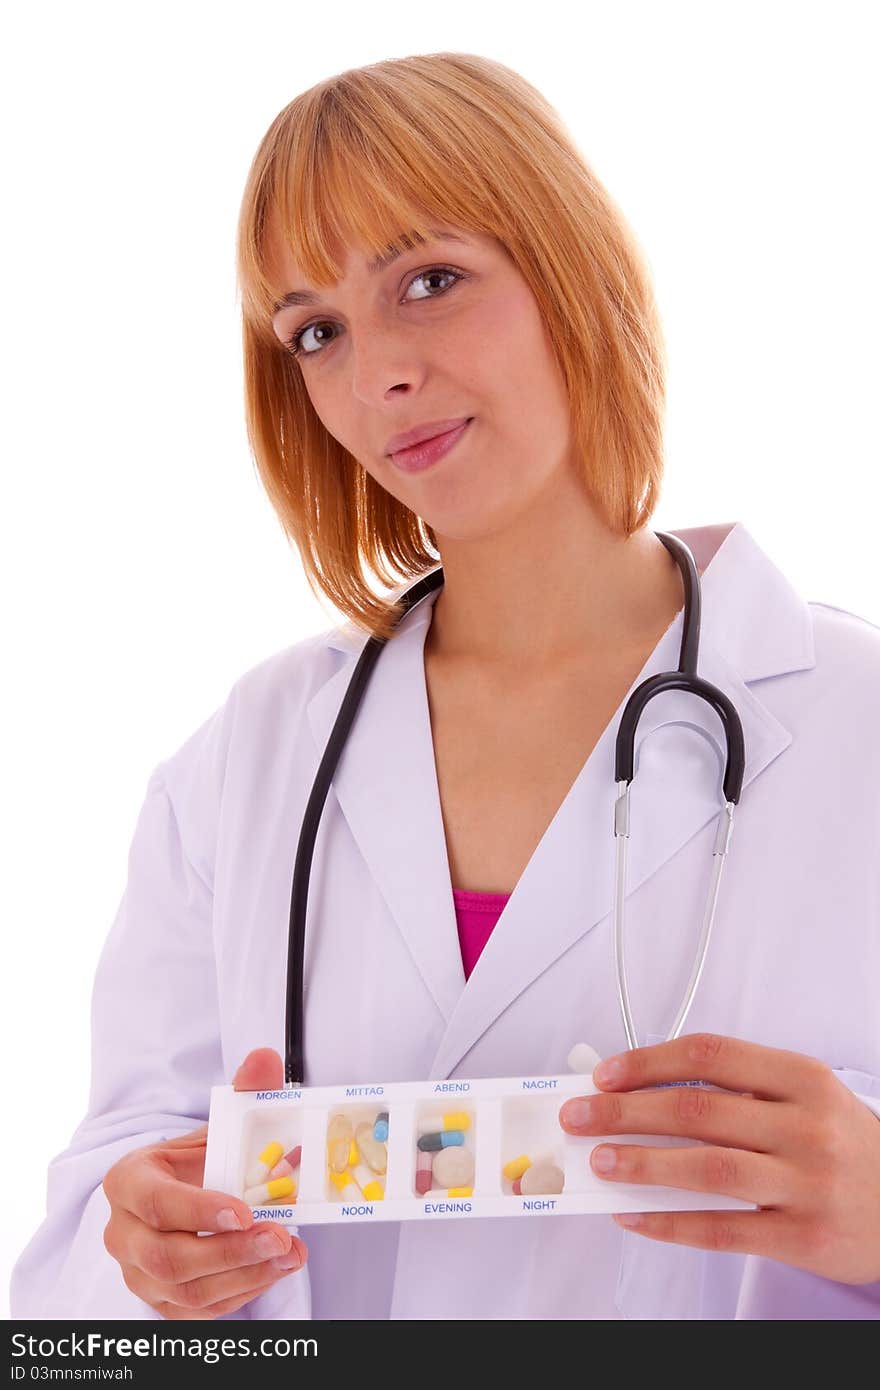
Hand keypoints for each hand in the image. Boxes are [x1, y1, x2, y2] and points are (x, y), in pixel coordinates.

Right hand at [102, 1047, 307, 1318]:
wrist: (185, 1191)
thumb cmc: (200, 1158)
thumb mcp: (217, 1124)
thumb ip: (244, 1092)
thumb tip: (265, 1059)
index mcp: (128, 1180)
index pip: (156, 1203)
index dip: (199, 1211)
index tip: (245, 1211)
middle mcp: (122, 1232)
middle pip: (168, 1256)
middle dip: (230, 1251)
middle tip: (280, 1237)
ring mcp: (138, 1273)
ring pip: (186, 1290)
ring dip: (244, 1275)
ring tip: (290, 1254)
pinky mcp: (160, 1301)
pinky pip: (199, 1310)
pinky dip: (241, 1293)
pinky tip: (275, 1269)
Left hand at [558, 1032, 879, 1284]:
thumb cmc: (847, 1148)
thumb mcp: (808, 1099)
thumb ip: (741, 1091)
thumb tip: (645, 1095)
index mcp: (804, 1079)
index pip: (710, 1055)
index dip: (649, 1062)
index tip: (606, 1075)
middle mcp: (807, 1127)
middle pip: (697, 1110)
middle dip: (626, 1111)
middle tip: (581, 1115)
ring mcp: (807, 1184)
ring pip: (706, 1167)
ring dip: (641, 1162)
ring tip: (599, 1161)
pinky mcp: (804, 1238)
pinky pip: (722, 1230)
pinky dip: (670, 1222)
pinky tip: (635, 1214)